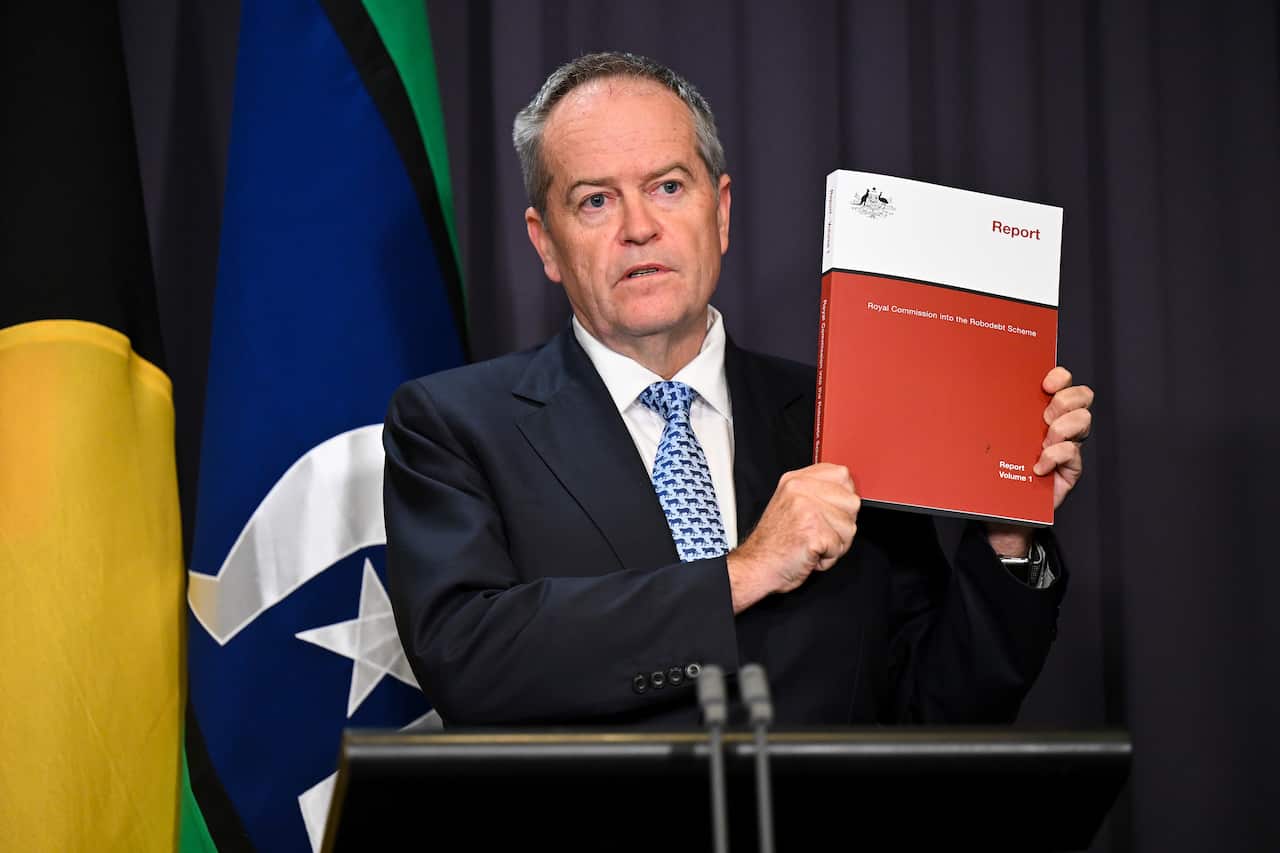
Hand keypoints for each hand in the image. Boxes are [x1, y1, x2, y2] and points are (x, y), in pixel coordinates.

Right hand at [726, 463, 859, 613]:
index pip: (842, 474)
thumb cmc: (774, 543)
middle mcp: (800, 490)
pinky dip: (828, 558)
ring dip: (836, 544)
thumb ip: (816, 492)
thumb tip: (846, 492)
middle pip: (852, 502)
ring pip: (849, 527)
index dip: (843, 497)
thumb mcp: (790, 503)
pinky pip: (839, 547)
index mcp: (796, 480)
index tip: (830, 511)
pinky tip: (810, 553)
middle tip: (819, 532)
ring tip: (812, 544)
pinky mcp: (813, 532)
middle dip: (842, 524)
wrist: (757, 566)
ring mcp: (806, 509)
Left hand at [985, 366, 1093, 556]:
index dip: (1059, 377)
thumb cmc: (995, 469)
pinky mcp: (1070, 468)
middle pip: (1082, 396)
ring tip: (1043, 441)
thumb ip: (990, 416)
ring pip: (1083, 420)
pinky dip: (1055, 456)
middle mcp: (1059, 424)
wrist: (1002, 509)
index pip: (1062, 381)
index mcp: (1040, 410)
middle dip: (1065, 400)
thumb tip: (967, 394)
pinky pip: (1073, 453)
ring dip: (1063, 427)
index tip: (1045, 383)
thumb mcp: (991, 438)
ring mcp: (1067, 445)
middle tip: (1045, 416)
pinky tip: (1038, 466)